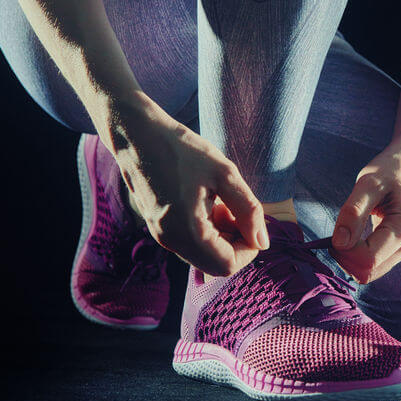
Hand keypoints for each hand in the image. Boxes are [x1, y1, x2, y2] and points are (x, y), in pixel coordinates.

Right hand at [107, 95, 268, 275]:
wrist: (138, 134)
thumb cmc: (183, 150)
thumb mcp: (225, 174)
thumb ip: (249, 210)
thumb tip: (263, 242)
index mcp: (186, 231)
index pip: (228, 265)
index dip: (248, 248)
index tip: (251, 220)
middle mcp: (170, 241)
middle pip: (216, 265)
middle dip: (236, 242)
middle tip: (236, 210)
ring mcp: (162, 236)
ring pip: (205, 255)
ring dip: (222, 235)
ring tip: (221, 202)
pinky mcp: (159, 228)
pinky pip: (192, 243)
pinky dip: (208, 230)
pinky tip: (208, 202)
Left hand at [330, 146, 400, 283]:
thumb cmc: (389, 171)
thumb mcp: (368, 183)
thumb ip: (353, 212)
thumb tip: (339, 243)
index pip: (368, 259)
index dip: (345, 251)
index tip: (336, 232)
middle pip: (368, 272)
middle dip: (346, 258)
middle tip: (339, 232)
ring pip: (370, 274)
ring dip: (351, 259)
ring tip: (347, 233)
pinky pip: (375, 266)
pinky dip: (359, 257)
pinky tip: (355, 238)